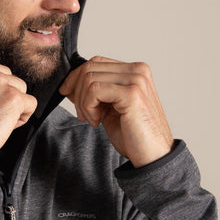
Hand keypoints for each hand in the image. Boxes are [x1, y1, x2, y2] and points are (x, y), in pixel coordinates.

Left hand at [59, 55, 173, 167]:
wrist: (152, 157)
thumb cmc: (133, 135)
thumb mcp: (108, 108)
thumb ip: (94, 91)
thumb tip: (70, 83)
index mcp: (134, 71)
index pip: (96, 62)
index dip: (76, 76)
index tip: (67, 92)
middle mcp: (138, 71)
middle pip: (90, 67)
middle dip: (76, 90)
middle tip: (82, 113)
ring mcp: (136, 80)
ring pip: (89, 78)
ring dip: (83, 102)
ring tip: (91, 119)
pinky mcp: (132, 94)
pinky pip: (94, 90)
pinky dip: (88, 106)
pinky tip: (96, 121)